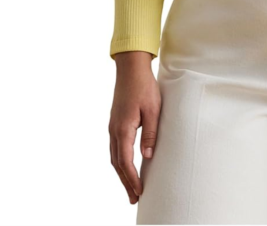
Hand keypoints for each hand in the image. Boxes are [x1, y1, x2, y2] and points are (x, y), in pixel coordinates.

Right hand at [109, 51, 160, 204]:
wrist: (130, 68)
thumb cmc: (144, 86)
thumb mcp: (153, 109)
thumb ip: (150, 133)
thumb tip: (147, 156)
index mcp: (123, 129)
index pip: (125, 162)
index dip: (132, 179)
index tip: (139, 192)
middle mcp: (114, 130)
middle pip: (117, 163)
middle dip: (125, 182)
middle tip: (134, 198)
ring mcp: (112, 126)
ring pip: (114, 156)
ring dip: (122, 173)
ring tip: (131, 187)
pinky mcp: (115, 122)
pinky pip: (115, 147)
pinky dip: (120, 161)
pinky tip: (126, 165)